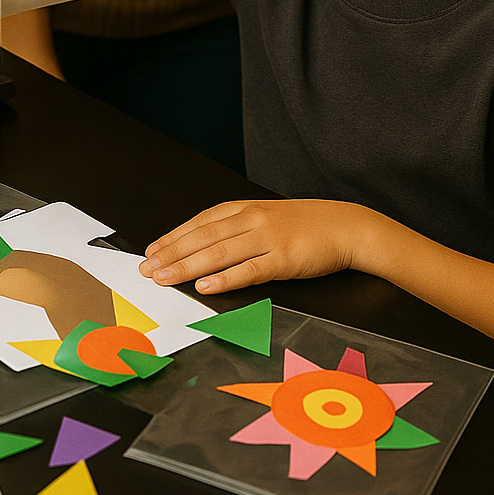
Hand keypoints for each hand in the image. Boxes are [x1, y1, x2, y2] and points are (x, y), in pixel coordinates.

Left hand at [139, 199, 364, 293]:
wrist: (346, 226)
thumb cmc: (306, 225)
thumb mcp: (268, 218)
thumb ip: (239, 229)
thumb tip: (205, 247)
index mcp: (247, 208)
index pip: (201, 222)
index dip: (174, 236)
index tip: (152, 250)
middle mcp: (253, 219)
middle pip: (203, 237)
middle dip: (172, 253)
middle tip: (147, 268)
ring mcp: (268, 238)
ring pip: (219, 253)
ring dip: (187, 266)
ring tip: (165, 277)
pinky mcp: (284, 259)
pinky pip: (249, 270)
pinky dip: (225, 278)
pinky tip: (205, 286)